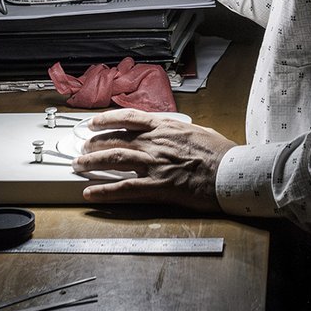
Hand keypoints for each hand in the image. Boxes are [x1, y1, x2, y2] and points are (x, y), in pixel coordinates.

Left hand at [73, 108, 234, 210]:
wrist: (232, 173)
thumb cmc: (222, 154)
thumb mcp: (201, 132)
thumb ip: (181, 132)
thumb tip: (176, 133)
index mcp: (165, 127)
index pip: (128, 117)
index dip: (107, 119)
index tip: (94, 122)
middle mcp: (155, 142)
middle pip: (116, 139)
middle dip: (95, 143)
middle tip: (83, 147)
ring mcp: (154, 163)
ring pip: (114, 159)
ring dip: (92, 162)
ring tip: (78, 165)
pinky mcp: (158, 186)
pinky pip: (124, 188)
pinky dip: (104, 190)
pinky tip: (90, 192)